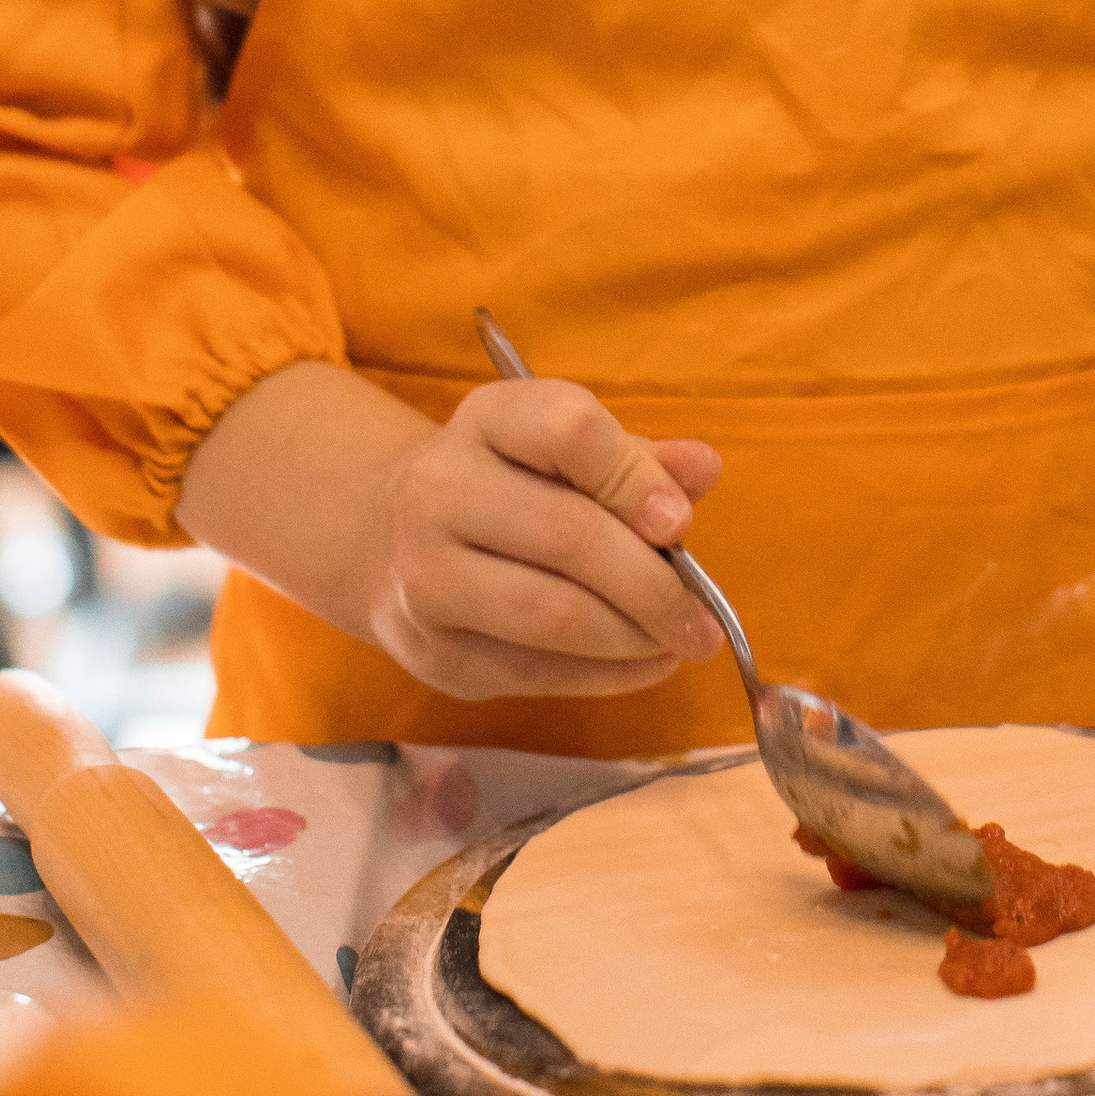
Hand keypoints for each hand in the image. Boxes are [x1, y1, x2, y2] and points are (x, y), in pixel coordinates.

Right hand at [366, 375, 725, 697]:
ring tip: (682, 643)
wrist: (390, 535)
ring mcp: (426, 575)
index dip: (635, 478)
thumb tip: (703, 470)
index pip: (569, 432)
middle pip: (567, 536)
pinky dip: (605, 675)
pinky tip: (646, 664)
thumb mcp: (566, 450)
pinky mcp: (432, 648)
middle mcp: (441, 489)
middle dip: (652, 585)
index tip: (681, 522)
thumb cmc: (510, 483)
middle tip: (704, 619)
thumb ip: (638, 459)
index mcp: (488, 420)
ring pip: (551, 615)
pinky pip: (534, 672)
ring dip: (633, 637)